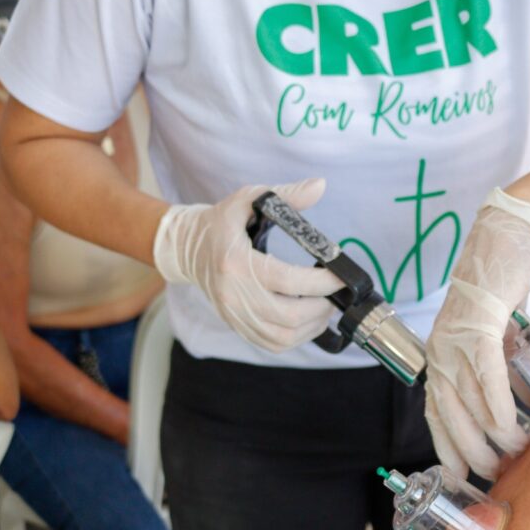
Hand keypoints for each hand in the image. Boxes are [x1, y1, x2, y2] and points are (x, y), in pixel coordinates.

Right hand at [152, 179, 343, 351]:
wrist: (187, 248)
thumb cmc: (222, 222)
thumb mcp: (250, 199)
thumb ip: (287, 195)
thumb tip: (320, 186)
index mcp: (236, 262)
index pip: (288, 280)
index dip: (322, 282)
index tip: (342, 275)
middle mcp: (234, 294)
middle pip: (289, 315)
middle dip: (323, 307)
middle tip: (337, 294)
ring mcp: (234, 314)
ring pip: (283, 336)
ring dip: (313, 325)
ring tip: (326, 307)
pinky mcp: (237, 326)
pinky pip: (273, 343)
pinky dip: (297, 337)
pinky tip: (308, 320)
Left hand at [425, 189, 529, 478]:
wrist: (505, 240)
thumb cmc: (500, 287)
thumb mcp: (494, 335)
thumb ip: (498, 367)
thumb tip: (519, 403)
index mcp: (439, 354)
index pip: (434, 410)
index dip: (445, 446)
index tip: (457, 475)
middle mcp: (440, 350)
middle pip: (450, 414)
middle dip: (471, 450)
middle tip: (495, 474)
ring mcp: (456, 339)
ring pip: (469, 400)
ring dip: (493, 433)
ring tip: (517, 453)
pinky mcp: (480, 327)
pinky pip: (486, 375)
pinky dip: (498, 403)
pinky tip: (509, 425)